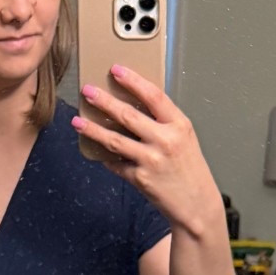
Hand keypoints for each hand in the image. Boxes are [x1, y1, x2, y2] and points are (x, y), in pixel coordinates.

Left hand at [73, 66, 224, 240]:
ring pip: (114, 140)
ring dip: (93, 129)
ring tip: (78, 121)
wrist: (197, 204)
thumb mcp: (184, 138)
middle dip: (104, 101)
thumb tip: (134, 104)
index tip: (116, 70)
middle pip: (128, 115)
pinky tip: (94, 149)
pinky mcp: (140, 178)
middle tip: (87, 91)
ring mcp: (151, 160)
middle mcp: (165, 141)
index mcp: (179, 125)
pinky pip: (115, 163)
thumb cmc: (190, 169)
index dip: (133, 81)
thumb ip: (163, 121)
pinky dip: (105, 157)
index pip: (153, 96)